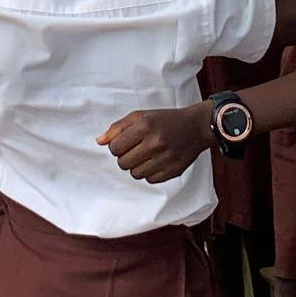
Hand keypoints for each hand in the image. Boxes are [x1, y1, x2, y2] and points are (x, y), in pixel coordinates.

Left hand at [98, 103, 214, 184]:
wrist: (196, 126)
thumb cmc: (164, 120)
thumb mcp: (140, 116)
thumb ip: (117, 128)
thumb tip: (99, 141)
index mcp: (144, 126)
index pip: (115, 148)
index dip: (116, 147)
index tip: (124, 143)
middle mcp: (155, 142)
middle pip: (123, 163)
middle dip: (125, 158)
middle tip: (135, 150)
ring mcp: (166, 158)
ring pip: (135, 174)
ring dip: (137, 167)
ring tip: (146, 156)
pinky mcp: (174, 170)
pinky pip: (150, 180)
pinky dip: (150, 173)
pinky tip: (156, 162)